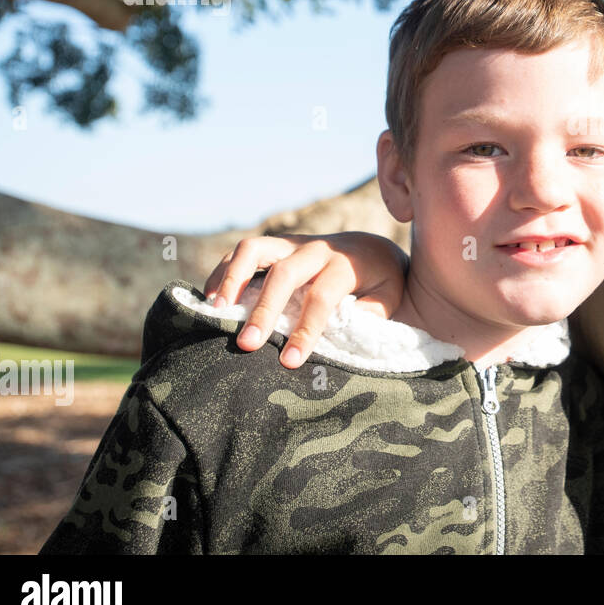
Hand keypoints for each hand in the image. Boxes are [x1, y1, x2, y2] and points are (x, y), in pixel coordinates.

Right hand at [203, 232, 409, 367]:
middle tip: (248, 343)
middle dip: (264, 309)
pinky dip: (223, 271)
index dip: (306, 329)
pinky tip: (211, 299)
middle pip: (284, 274)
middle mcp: (316, 249)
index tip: (290, 361)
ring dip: (231, 277)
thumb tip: (350, 324)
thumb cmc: (381, 280)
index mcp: (346, 264)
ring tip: (216, 311)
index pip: (322, 297)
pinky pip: (243, 251)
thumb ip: (375, 309)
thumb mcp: (391, 295)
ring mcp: (292, 243)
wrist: (373, 248)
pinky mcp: (275, 246)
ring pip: (254, 248)